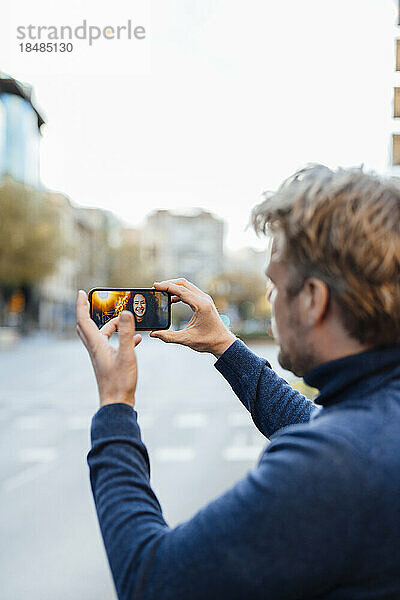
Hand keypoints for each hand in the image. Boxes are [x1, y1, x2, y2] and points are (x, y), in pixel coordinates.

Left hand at [76, 290, 141, 406]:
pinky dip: (121, 338)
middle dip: (90, 313)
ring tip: (124, 320)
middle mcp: (95, 349)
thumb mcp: (126, 355)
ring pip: (101, 335)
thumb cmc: (120, 382)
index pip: (83, 320)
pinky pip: (112, 345)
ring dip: (110, 325)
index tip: (82, 293)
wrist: (117, 404)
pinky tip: (135, 340)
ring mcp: (101, 356)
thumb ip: (126, 333)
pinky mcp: (109, 363)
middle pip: (87, 326)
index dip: (81, 305)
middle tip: (96, 303)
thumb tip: (125, 312)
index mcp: (96, 345)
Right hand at [150, 278, 235, 357]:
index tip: (155, 286)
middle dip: (169, 284)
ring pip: (187, 286)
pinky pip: (190, 292)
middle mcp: (204, 299)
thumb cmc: (208, 341)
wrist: (223, 342)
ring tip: (161, 292)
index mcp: (201, 305)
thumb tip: (153, 334)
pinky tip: (171, 300)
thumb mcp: (187, 339)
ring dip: (174, 287)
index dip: (167, 286)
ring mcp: (205, 299)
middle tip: (156, 288)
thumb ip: (169, 337)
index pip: (181, 290)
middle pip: (184, 284)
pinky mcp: (204, 301)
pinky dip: (179, 293)